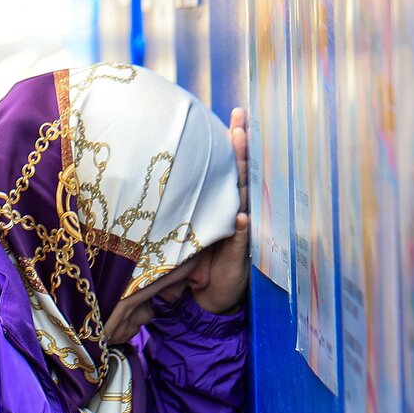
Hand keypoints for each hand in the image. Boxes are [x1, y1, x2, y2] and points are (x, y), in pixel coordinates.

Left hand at [190, 108, 250, 315]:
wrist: (212, 297)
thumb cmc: (203, 261)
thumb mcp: (192, 232)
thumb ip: (189, 211)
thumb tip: (169, 184)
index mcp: (226, 205)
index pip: (231, 169)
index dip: (234, 143)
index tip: (236, 116)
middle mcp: (237, 212)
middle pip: (241, 174)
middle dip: (242, 147)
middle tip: (240, 121)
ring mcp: (241, 232)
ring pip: (244, 198)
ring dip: (243, 174)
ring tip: (241, 147)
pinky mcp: (240, 254)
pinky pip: (242, 238)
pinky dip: (243, 227)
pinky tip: (243, 215)